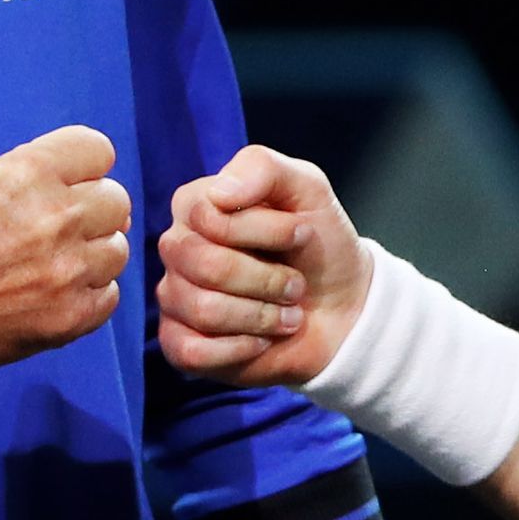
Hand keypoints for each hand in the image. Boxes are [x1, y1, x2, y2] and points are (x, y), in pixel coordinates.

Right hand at [0, 125, 133, 375]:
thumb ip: (38, 182)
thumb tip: (90, 190)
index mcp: (27, 172)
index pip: (99, 151)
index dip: (86, 170)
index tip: (75, 185)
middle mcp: (54, 215)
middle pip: (117, 200)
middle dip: (94, 214)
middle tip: (63, 232)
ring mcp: (66, 269)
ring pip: (118, 250)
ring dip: (94, 257)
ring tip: (55, 267)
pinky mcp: (69, 316)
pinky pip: (109, 296)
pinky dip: (89, 297)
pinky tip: (55, 296)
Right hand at [156, 144, 370, 384]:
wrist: (343, 309)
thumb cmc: (319, 247)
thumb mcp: (307, 189)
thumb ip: (263, 168)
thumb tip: (219, 194)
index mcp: (195, 206)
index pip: (208, 216)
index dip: (264, 230)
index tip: (301, 233)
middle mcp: (177, 249)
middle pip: (204, 265)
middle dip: (267, 279)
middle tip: (296, 285)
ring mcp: (175, 298)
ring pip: (204, 309)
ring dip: (262, 315)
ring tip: (288, 314)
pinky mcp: (181, 344)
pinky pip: (191, 350)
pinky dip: (240, 348)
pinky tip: (261, 340)